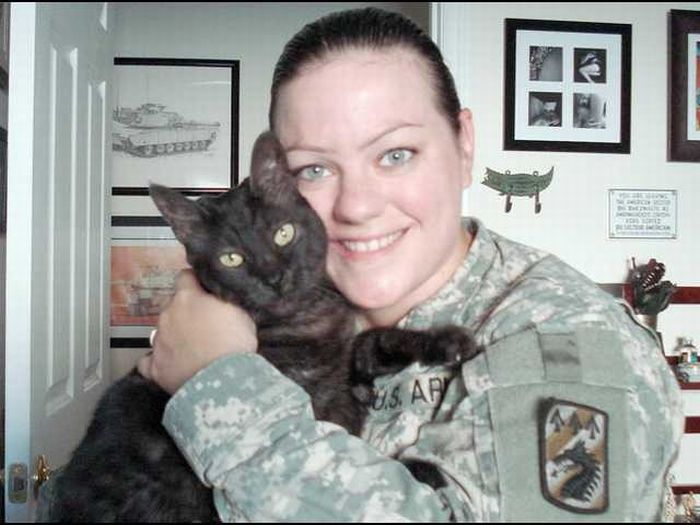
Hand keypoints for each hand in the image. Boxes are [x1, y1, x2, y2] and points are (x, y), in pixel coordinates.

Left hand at [138, 269, 257, 393]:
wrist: (223, 380)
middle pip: (174, 306)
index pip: (185, 277)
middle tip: (205, 326)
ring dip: (175, 335)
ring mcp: (158, 341)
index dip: (195, 283)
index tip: (204, 291)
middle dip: (187, 313)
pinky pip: (149, 361)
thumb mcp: (240, 311)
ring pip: (163, 331)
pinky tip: (171, 365)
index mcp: (188, 297)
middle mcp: (168, 314)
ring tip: (193, 350)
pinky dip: (159, 361)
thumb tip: (217, 294)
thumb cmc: (235, 343)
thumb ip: (223, 299)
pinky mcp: (154, 367)